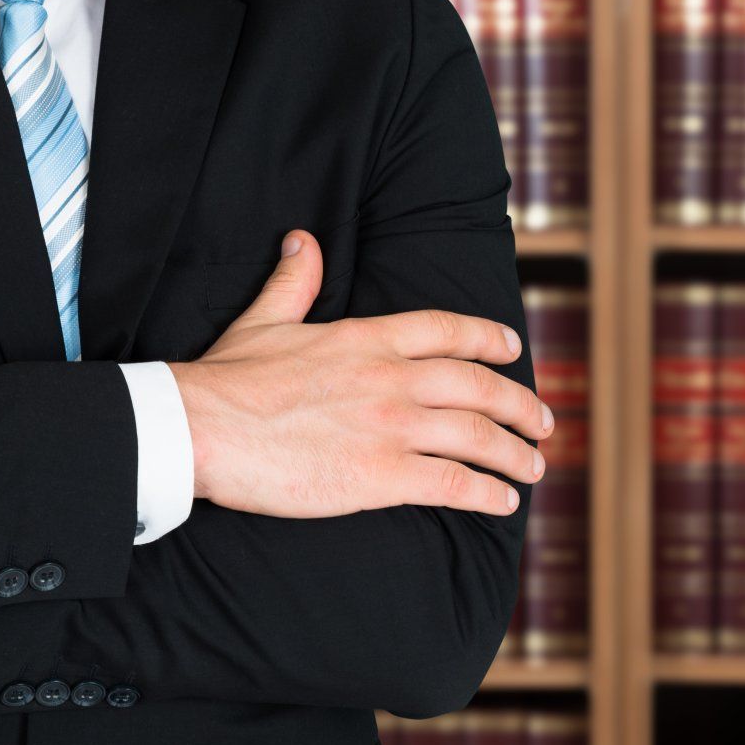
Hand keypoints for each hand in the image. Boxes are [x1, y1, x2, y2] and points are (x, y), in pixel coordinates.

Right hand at [169, 229, 551, 518]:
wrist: (200, 428)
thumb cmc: (226, 379)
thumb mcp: (265, 319)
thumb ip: (295, 282)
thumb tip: (303, 241)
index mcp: (368, 338)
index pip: (448, 331)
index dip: (490, 341)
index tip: (515, 352)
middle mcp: (392, 379)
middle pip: (480, 388)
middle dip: (521, 406)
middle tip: (544, 423)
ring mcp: (391, 428)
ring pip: (478, 438)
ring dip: (516, 454)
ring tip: (534, 467)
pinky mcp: (381, 476)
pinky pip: (454, 484)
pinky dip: (488, 494)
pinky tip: (503, 503)